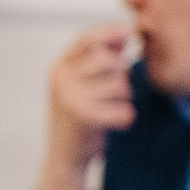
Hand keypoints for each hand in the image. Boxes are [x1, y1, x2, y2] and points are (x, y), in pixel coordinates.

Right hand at [46, 25, 136, 161]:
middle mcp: (61, 80)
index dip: (110, 31)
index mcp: (58, 68)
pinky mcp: (86, 118)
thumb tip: (125, 35)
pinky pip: (124, 108)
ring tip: (115, 108)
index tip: (131, 31)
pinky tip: (117, 123)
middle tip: (120, 89)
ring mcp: (71, 98)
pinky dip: (127, 117)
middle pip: (106, 58)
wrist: (63, 157)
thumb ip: (98, 61)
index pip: (86, 39)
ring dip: (126, 97)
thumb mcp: (79, 86)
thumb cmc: (78, 119)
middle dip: (121, 71)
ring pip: (119, 83)